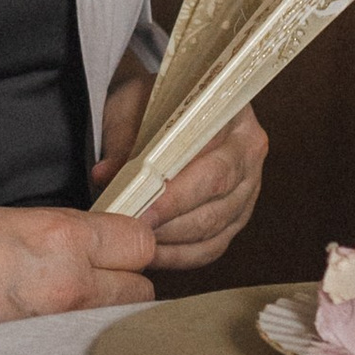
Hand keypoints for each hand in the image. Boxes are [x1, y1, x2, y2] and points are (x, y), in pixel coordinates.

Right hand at [0, 203, 166, 323]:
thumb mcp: (6, 217)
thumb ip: (61, 228)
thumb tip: (97, 237)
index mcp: (61, 240)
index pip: (142, 242)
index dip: (131, 239)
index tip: (116, 241)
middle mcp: (69, 287)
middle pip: (142, 289)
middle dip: (125, 279)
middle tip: (95, 272)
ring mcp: (57, 330)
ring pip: (118, 321)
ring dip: (105, 310)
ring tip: (67, 300)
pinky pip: (83, 344)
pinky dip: (77, 336)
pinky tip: (48, 325)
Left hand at [90, 82, 266, 271]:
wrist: (164, 103)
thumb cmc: (150, 98)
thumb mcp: (132, 105)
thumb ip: (123, 141)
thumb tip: (105, 176)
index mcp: (234, 120)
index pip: (212, 169)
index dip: (177, 197)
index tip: (144, 212)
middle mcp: (249, 157)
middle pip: (216, 206)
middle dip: (170, 225)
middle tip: (133, 234)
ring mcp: (246, 190)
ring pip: (214, 231)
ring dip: (172, 243)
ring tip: (137, 244)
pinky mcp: (235, 216)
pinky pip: (212, 247)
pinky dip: (181, 256)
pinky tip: (153, 255)